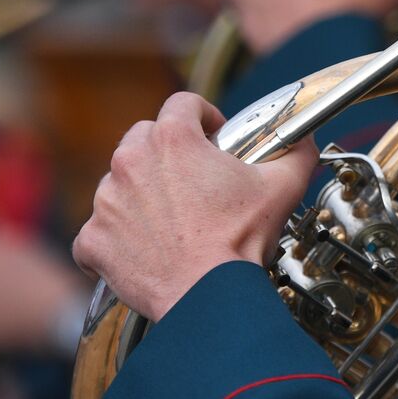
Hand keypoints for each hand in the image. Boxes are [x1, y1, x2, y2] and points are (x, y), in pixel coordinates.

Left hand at [72, 92, 317, 321]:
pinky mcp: (92, 240)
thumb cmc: (239, 240)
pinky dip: (115, 237)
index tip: (215, 135)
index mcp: (173, 139)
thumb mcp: (284, 186)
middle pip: (144, 137)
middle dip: (167, 150)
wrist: (207, 295)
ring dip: (140, 192)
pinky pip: (97, 230)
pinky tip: (141, 248)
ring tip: (171, 216)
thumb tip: (304, 139)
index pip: (183, 103)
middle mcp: (131, 162)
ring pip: (119, 181)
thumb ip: (297, 151)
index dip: (204, 115)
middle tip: (194, 177)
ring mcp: (106, 201)